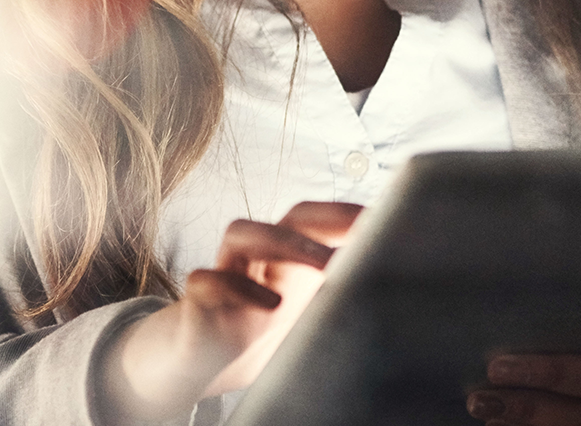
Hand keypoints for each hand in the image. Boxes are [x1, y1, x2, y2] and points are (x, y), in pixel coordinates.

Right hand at [102, 201, 362, 422]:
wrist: (191, 366)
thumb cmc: (254, 335)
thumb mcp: (301, 320)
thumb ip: (335, 302)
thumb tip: (389, 294)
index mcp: (289, 261)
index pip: (318, 221)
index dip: (348, 213)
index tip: (384, 215)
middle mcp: (258, 259)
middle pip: (289, 217)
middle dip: (326, 218)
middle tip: (364, 231)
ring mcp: (225, 275)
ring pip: (241, 232)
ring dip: (284, 241)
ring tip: (324, 264)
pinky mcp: (196, 303)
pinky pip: (206, 279)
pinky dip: (236, 286)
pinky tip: (269, 306)